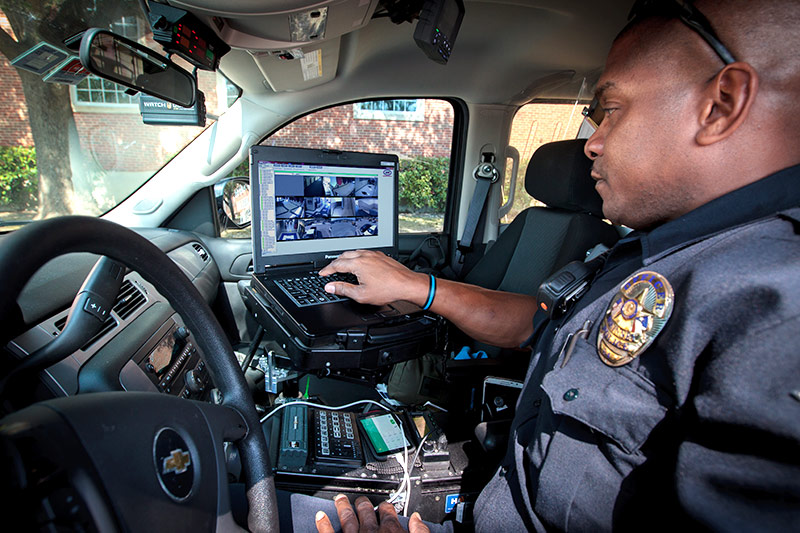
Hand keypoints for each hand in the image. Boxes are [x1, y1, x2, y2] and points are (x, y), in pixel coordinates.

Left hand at [315, 494, 429, 532]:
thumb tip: (417, 520)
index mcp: (390, 531)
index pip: (387, 511)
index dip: (386, 506)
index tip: (385, 506)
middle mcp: (370, 532)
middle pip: (365, 511)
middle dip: (363, 504)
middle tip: (361, 500)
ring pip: (347, 518)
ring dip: (343, 507)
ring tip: (340, 500)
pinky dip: (324, 524)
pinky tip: (320, 516)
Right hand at [318, 250, 427, 305]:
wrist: (407, 284)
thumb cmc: (388, 289)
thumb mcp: (361, 294)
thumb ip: (343, 289)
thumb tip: (330, 287)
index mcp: (358, 263)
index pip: (336, 264)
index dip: (327, 270)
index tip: (322, 274)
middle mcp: (365, 255)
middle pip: (344, 256)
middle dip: (334, 263)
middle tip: (329, 270)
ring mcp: (374, 254)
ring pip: (354, 252)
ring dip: (345, 258)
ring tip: (342, 265)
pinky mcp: (381, 256)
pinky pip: (364, 253)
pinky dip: (356, 257)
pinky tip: (359, 263)